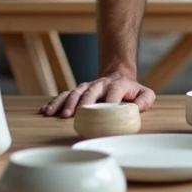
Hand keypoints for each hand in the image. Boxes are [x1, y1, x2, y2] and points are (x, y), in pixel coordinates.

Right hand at [39, 74, 156, 118]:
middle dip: (82, 103)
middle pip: (90, 91)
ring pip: (75, 92)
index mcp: (118, 85)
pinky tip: (46, 110)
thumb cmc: (130, 91)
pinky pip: (64, 95)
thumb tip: (137, 109)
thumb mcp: (144, 93)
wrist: (118, 77)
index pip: (113, 93)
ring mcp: (87, 87)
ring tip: (60, 115)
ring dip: (66, 103)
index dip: (108, 102)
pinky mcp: (78, 91)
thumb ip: (145, 100)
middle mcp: (100, 84)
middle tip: (75, 115)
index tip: (103, 114)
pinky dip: (55, 102)